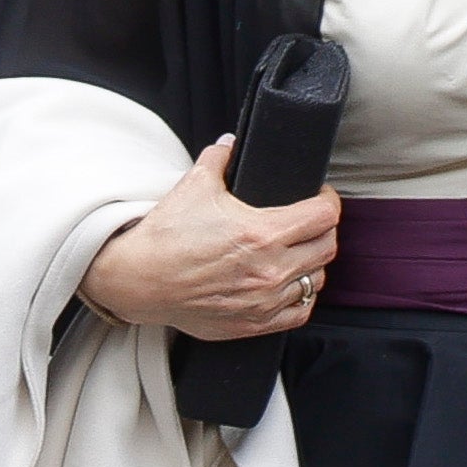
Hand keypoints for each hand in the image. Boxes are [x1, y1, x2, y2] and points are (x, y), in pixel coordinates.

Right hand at [77, 137, 342, 340]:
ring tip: (295, 253)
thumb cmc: (163, 238)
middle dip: (322, 229)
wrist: (138, 281)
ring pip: (317, 280)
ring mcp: (265, 300)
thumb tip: (231, 144)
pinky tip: (287, 285)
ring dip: (311, 264)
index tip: (318, 197)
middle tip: (308, 222)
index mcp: (263, 233)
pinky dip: (300, 297)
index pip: (325, 215)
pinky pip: (300, 312)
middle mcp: (271, 269)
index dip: (326, 199)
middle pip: (328, 247)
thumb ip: (218, 158)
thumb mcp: (192, 186)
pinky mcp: (255, 322)